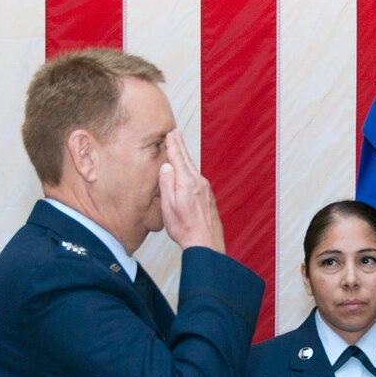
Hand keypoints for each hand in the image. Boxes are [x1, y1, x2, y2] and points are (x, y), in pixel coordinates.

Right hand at [159, 130, 225, 252]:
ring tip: (179, 149)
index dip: (173, 145)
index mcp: (187, 182)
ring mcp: (206, 190)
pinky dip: (191, 171)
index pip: (178, 158)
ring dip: (185, 158)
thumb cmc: (185, 228)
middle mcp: (199, 183)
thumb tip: (166, 166)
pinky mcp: (209, 197)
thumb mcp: (168, 206)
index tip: (170, 133)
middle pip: (187, 160)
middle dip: (180, 146)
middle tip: (175, 133)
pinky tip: (188, 173)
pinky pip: (197, 179)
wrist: (206, 243)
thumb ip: (167, 184)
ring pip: (193, 169)